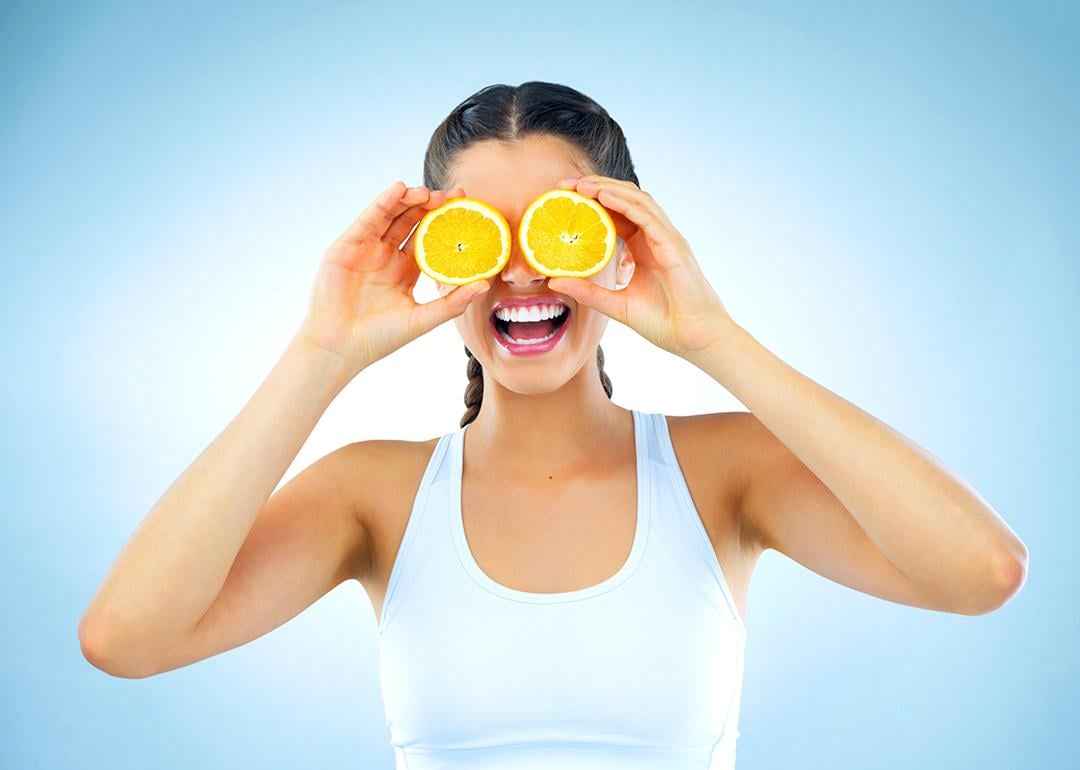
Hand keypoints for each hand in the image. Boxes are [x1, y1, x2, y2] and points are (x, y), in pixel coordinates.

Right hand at [298, 180, 491, 370]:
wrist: (340, 347)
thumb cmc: (380, 338)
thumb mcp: (423, 319)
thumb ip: (453, 302)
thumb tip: (485, 285)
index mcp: (406, 271)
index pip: (430, 239)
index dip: (446, 223)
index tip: (467, 208)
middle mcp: (387, 256)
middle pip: (412, 222)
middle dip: (432, 206)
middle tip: (453, 195)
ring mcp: (367, 249)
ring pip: (391, 215)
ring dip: (410, 200)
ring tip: (429, 192)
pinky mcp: (347, 246)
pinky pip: (368, 219)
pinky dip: (383, 202)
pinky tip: (399, 189)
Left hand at [546, 175, 733, 359]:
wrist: (695, 339)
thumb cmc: (664, 323)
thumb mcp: (616, 305)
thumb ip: (588, 292)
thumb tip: (554, 282)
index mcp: (643, 247)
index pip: (617, 213)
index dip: (592, 202)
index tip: (563, 198)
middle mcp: (655, 238)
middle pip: (626, 200)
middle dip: (596, 187)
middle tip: (564, 185)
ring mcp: (667, 239)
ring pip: (637, 201)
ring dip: (608, 188)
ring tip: (581, 185)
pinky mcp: (673, 246)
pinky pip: (648, 217)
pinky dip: (625, 203)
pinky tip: (604, 196)